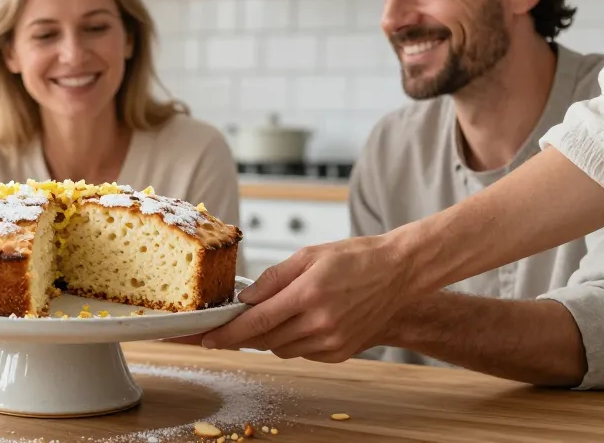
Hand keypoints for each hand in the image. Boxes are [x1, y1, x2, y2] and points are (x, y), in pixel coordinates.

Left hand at [198, 234, 414, 361]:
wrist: (400, 273)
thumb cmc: (355, 258)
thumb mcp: (309, 255)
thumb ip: (273, 278)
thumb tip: (244, 298)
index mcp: (309, 294)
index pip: (256, 322)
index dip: (228, 333)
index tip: (208, 339)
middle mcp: (321, 323)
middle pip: (264, 339)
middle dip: (242, 334)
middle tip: (228, 324)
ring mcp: (333, 341)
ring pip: (281, 349)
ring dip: (267, 336)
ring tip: (274, 313)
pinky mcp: (340, 352)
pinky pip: (301, 353)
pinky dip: (291, 341)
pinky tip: (299, 321)